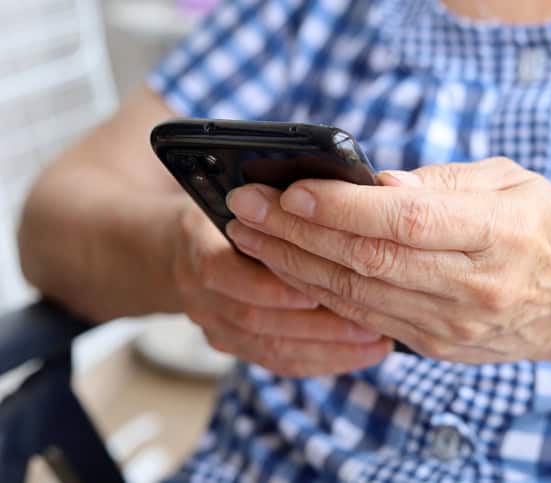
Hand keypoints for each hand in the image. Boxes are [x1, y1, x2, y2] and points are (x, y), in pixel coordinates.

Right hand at [166, 201, 390, 375]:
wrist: (173, 252)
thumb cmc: (227, 213)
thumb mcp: (240, 194)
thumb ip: (276, 200)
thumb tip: (348, 192)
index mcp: (197, 244)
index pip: (222, 270)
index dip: (269, 285)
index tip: (320, 292)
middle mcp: (198, 292)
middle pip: (255, 318)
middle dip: (317, 325)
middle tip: (370, 324)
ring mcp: (213, 324)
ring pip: (270, 347)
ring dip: (326, 348)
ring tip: (375, 344)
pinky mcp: (232, 345)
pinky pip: (275, 361)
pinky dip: (318, 361)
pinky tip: (357, 356)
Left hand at [225, 158, 550, 363]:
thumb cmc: (539, 229)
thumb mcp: (511, 182)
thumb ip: (445, 182)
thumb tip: (375, 185)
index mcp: (500, 234)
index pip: (407, 222)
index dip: (344, 208)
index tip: (291, 190)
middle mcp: (475, 287)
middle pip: (369, 261)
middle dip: (297, 234)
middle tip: (246, 207)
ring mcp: (452, 325)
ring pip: (356, 295)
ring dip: (295, 265)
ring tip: (251, 237)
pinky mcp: (434, 346)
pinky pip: (364, 317)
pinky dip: (319, 291)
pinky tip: (286, 268)